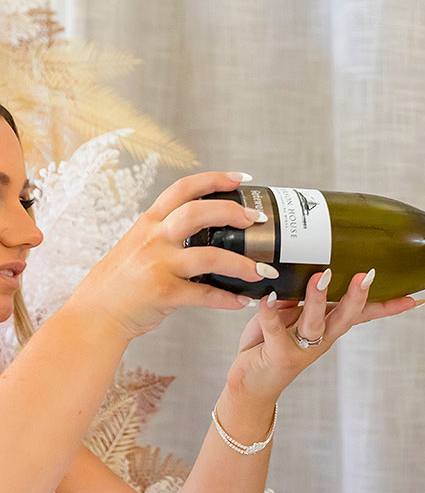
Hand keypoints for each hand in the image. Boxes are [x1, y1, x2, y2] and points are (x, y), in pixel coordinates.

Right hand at [68, 171, 268, 340]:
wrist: (95, 314)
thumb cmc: (120, 283)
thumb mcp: (138, 247)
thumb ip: (166, 236)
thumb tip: (206, 233)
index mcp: (149, 223)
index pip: (183, 189)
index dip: (214, 179)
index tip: (240, 178)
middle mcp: (152, 238)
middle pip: (197, 212)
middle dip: (232, 212)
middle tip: (255, 218)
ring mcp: (157, 264)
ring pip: (210, 256)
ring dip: (242, 264)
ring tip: (262, 270)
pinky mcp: (163, 292)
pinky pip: (204, 294)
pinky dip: (227, 299)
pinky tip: (242, 300)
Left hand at [225, 268, 420, 402]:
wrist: (252, 386)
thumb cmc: (270, 345)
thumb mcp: (289, 315)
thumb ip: (299, 295)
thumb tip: (306, 268)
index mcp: (329, 327)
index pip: (363, 314)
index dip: (389, 307)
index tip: (414, 298)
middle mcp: (321, 338)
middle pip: (346, 317)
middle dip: (357, 297)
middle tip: (366, 276)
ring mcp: (302, 349)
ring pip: (314, 322)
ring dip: (318, 299)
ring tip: (322, 276)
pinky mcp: (278, 355)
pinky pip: (274, 330)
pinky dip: (270, 312)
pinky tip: (268, 297)